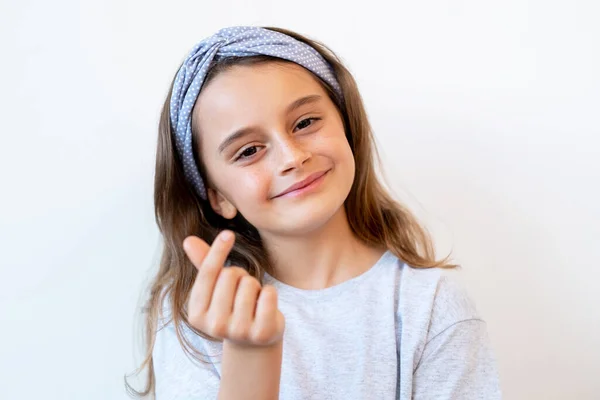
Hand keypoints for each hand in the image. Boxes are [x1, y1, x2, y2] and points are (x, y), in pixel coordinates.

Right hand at [183, 230, 284, 346]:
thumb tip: (188, 240)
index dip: (218, 251)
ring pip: (250, 283)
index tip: (228, 233)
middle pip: (230, 275)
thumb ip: (203, 265)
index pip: (207, 274)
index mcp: (196, 314)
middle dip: (239, 276)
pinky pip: (269, 294)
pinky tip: (265, 307)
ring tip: (252, 302)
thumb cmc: (231, 308)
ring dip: (254, 286)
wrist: (252, 343)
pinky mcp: (262, 333)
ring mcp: (239, 332)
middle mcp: (215, 326)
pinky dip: (270, 293)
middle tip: (241, 292)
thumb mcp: (215, 289)